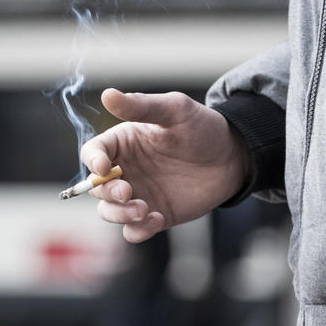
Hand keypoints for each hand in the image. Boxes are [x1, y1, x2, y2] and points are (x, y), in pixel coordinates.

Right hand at [80, 89, 247, 242]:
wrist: (233, 158)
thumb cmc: (202, 128)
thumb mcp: (174, 110)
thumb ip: (141, 106)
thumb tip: (107, 94)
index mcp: (122, 143)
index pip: (92, 152)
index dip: (92, 161)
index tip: (105, 168)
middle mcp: (124, 170)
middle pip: (95, 187)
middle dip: (107, 193)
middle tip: (128, 192)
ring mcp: (137, 195)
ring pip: (109, 212)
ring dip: (118, 215)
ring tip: (143, 210)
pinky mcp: (152, 214)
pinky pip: (133, 231)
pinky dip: (137, 230)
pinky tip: (157, 219)